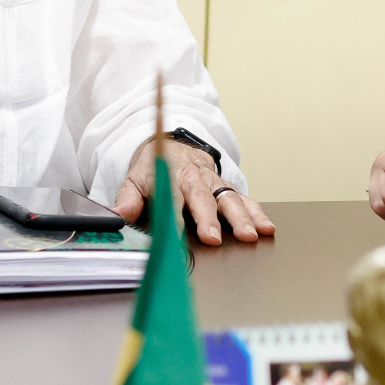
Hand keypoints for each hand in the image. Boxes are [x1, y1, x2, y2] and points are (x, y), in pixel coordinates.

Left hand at [113, 139, 275, 245]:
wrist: (174, 146)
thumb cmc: (155, 168)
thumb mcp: (134, 180)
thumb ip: (127, 199)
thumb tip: (117, 216)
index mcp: (170, 178)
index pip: (170, 200)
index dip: (172, 218)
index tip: (173, 235)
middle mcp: (195, 180)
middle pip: (203, 199)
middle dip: (209, 219)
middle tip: (213, 238)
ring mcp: (214, 183)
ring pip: (229, 198)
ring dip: (241, 217)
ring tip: (250, 235)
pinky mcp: (227, 187)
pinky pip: (244, 199)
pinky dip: (257, 212)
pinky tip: (267, 227)